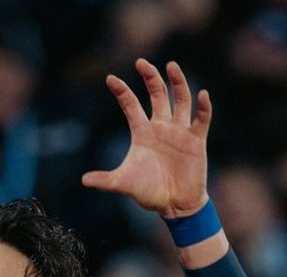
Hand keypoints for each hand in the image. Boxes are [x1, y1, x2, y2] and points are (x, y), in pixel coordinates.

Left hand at [81, 59, 210, 218]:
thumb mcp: (124, 184)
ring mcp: (179, 131)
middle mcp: (161, 127)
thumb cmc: (149, 192)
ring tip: (171, 66)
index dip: (122, 91)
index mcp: (143, 133)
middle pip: (157, 94)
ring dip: (177, 82)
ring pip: (180, 99)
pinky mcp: (196, 140)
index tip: (110, 79)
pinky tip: (202, 95)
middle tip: (141, 62)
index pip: (131, 106)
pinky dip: (203, 107)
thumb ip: (105, 181)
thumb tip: (83, 181)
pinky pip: (201, 119)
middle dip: (150, 77)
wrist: (175, 205)